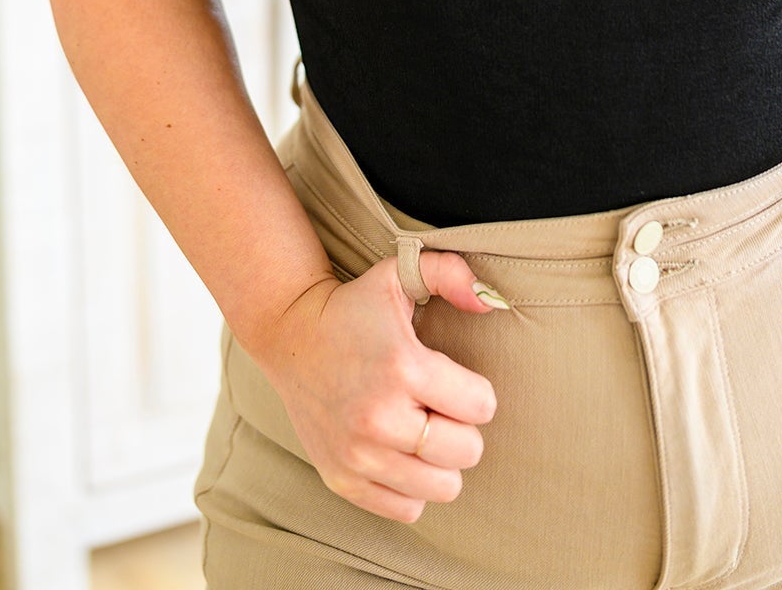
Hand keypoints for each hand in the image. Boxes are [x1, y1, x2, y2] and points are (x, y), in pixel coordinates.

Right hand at [245, 250, 502, 522]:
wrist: (290, 335)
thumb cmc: (353, 307)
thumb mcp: (399, 273)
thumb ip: (452, 274)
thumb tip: (491, 303)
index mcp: (403, 366)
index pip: (482, 406)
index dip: (476, 391)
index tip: (453, 380)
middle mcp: (381, 416)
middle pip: (467, 451)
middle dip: (462, 428)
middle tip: (438, 407)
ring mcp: (359, 454)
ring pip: (443, 487)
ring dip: (440, 461)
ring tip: (421, 431)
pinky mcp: (343, 479)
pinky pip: (407, 508)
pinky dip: (412, 486)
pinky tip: (399, 453)